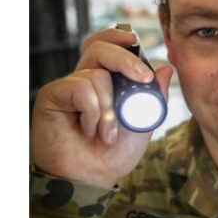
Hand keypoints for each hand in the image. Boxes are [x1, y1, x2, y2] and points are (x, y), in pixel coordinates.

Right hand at [31, 28, 172, 187]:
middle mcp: (83, 80)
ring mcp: (66, 88)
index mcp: (103, 82)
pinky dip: (93, 111)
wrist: (91, 179)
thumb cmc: (113, 156)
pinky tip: (89, 131)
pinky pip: (80, 88)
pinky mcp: (52, 96)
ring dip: (110, 107)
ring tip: (108, 134)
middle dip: (126, 59)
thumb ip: (154, 98)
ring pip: (97, 75)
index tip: (136, 41)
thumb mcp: (142, 124)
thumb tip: (166, 70)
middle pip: (99, 47)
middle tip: (143, 79)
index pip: (106, 46)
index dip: (118, 38)